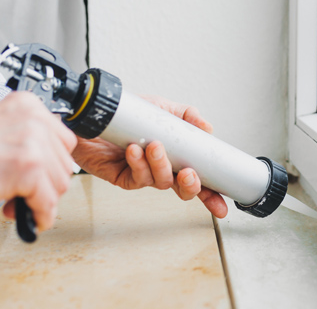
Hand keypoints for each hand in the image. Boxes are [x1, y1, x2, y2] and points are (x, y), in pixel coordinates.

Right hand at [0, 92, 76, 230]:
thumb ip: (22, 135)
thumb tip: (48, 156)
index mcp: (25, 105)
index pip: (63, 140)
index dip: (50, 163)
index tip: (39, 175)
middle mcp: (32, 119)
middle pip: (63, 163)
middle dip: (46, 184)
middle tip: (23, 193)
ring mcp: (32, 142)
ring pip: (60, 183)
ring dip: (40, 200)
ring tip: (15, 202)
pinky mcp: (27, 168)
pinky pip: (48, 201)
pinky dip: (40, 215)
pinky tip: (27, 217)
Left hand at [72, 95, 227, 217]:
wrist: (93, 114)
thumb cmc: (128, 114)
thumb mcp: (163, 108)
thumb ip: (187, 115)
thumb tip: (208, 128)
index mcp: (176, 157)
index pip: (199, 179)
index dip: (211, 195)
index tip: (222, 207)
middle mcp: (162, 169)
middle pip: (183, 189)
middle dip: (191, 186)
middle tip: (189, 173)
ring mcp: (143, 174)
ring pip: (160, 182)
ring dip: (161, 166)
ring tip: (155, 146)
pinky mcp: (122, 176)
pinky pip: (136, 178)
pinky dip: (138, 164)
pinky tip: (134, 150)